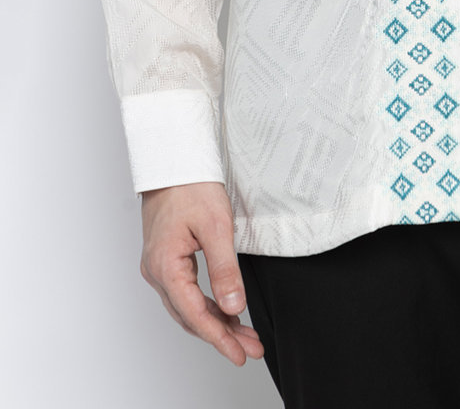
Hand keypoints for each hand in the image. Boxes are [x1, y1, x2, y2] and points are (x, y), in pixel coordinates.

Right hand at [140, 181, 262, 366]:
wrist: (174, 158)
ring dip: (215, 322)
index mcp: (165, 266)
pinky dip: (207, 305)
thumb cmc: (191, 184)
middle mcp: (157, 271)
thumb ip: (225, 270)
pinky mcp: (166, 258)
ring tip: (243, 335)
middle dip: (221, 335)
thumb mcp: (216, 226)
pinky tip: (226, 311)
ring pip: (188, 306)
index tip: (239, 354)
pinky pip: (186, 292)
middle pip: (190, 316)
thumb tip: (235, 307)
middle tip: (249, 349)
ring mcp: (159, 265)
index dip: (219, 338)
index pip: (194, 314)